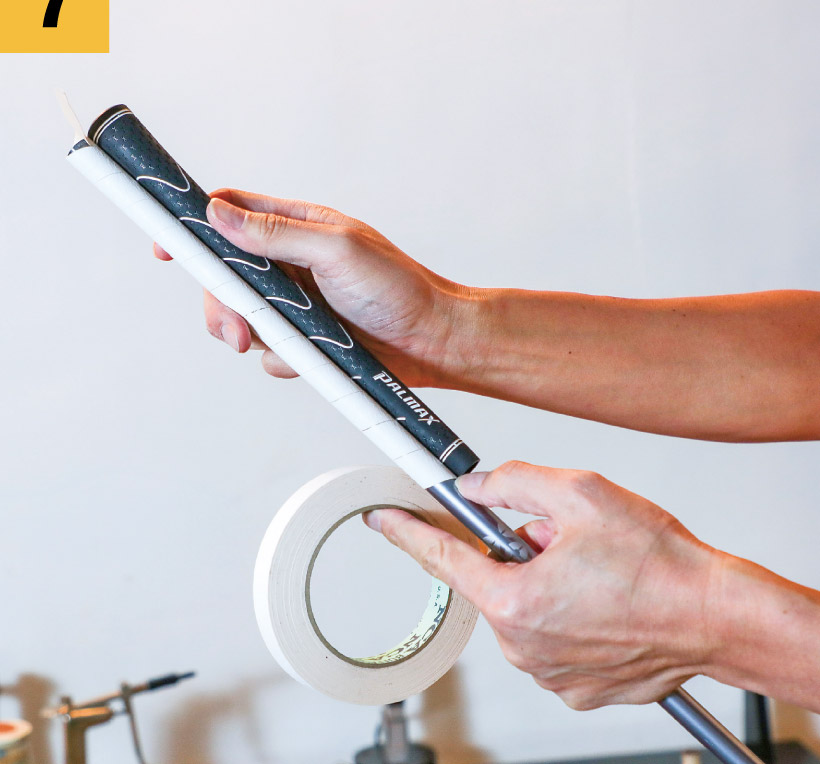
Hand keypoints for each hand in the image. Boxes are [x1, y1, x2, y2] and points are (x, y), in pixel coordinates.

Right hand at [154, 189, 472, 386]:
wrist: (431, 342)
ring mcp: (296, 303)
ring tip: (276, 344)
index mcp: (297, 228)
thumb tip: (219, 214)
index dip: (193, 225)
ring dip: (249, 334)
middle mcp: (290, 264)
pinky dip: (282, 357)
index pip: (231, 214)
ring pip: (243, 317)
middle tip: (234, 328)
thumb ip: (276, 235)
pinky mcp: (305, 340)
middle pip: (225, 275)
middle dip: (221, 303)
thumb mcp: (337, 250)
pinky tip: (310, 358)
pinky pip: (270, 351)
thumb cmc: (399, 288)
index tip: (165, 245)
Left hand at [364, 461, 721, 709]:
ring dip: (547, 581)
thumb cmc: (660, 564)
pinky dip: (567, 612)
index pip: (442, 558)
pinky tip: (604, 600)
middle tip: (568, 540)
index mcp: (515, 600)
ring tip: (597, 572)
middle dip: (522, 551)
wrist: (717, 617)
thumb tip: (475, 488)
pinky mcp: (575, 686)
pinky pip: (550, 635)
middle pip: (496, 577)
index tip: (384, 521)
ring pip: (525, 605)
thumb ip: (513, 483)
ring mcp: (549, 672)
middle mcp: (524, 646)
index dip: (408, 533)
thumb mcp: (579, 494)